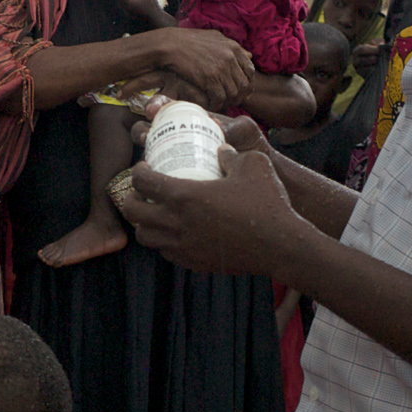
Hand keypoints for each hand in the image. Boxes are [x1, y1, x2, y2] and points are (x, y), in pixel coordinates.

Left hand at [113, 145, 307, 277]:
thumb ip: (232, 154)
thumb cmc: (267, 203)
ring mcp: (182, 246)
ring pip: (146, 236)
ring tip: (154, 213)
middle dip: (131, 198)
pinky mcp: (193, 263)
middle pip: (133, 211)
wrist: (280, 246)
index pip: (142, 181)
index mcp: (183, 196)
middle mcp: (176, 223)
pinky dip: (164, 241)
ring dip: (144, 223)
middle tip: (141, 191)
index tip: (143, 166)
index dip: (138, 171)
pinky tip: (175, 232)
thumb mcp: (253, 164)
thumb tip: (221, 149)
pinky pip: (166, 253)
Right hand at [142, 27, 252, 110]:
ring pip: (234, 93)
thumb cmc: (190, 41)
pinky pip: (220, 97)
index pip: (250, 70)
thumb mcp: (214, 38)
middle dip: (239, 95)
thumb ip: (233, 47)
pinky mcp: (210, 78)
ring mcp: (221, 68)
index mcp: (233, 48)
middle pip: (244, 84)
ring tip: (221, 103)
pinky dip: (217, 103)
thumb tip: (250, 55)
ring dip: (228, 101)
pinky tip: (211, 103)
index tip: (240, 90)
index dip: (247, 83)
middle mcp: (230, 57)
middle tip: (231, 101)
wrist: (171, 44)